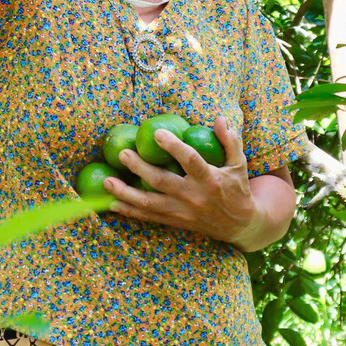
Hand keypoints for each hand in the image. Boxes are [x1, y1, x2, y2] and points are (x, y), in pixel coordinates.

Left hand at [103, 115, 265, 248]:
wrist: (239, 226)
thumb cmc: (238, 189)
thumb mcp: (239, 164)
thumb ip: (230, 141)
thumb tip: (218, 118)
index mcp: (210, 179)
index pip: (190, 160)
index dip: (174, 147)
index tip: (157, 133)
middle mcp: (193, 197)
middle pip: (161, 182)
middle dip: (139, 168)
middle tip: (123, 153)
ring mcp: (181, 212)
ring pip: (149, 204)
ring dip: (125, 193)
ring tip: (106, 182)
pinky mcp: (174, 222)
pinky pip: (148, 217)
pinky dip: (129, 212)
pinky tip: (111, 204)